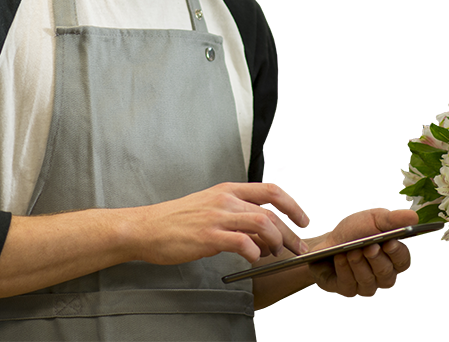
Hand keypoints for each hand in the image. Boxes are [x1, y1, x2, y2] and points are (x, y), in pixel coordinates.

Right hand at [129, 182, 309, 265]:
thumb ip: (236, 208)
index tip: (301, 221)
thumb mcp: (210, 203)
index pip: (271, 190)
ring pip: (263, 223)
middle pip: (272, 209)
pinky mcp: (209, 236)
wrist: (147, 227)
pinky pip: (243, 242)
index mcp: (228, 190)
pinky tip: (252, 259)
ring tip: (275, 254)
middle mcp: (226, 199)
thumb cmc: (177, 219)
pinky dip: (254, 252)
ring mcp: (218, 217)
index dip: (292, 205)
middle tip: (299, 245)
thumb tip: (263, 218)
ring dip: (276, 241)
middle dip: (292, 230)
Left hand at [308, 208, 417, 296]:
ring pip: (368, 280)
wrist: (327, 241)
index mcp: (393, 258)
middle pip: (386, 273)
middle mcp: (382, 275)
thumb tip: (415, 217)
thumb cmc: (354, 231)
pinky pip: (349, 283)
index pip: (403, 261)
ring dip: (358, 264)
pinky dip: (344, 268)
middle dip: (376, 259)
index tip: (389, 242)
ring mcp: (366, 285)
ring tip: (351, 251)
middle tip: (369, 247)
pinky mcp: (348, 289)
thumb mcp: (373, 219)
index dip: (397, 253)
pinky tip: (340, 258)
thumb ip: (393, 219)